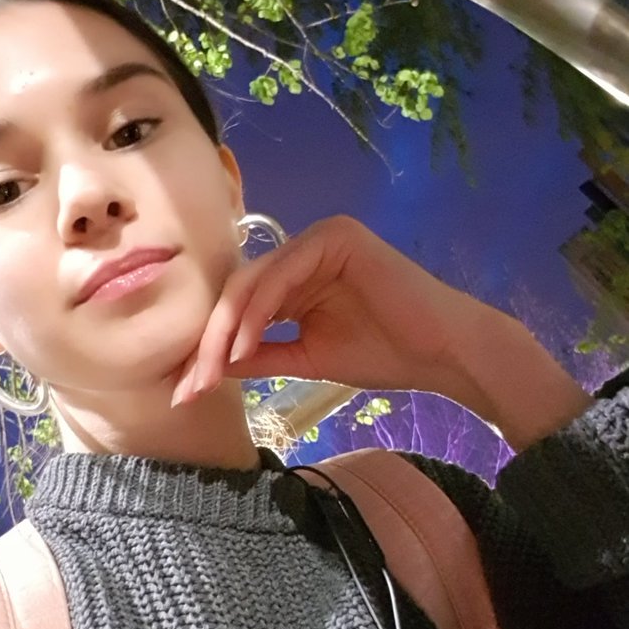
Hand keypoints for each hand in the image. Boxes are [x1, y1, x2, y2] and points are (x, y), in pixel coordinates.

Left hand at [173, 215, 480, 402]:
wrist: (443, 354)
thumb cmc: (385, 354)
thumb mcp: (306, 358)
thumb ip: (260, 355)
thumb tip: (207, 367)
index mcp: (295, 274)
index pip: (239, 306)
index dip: (208, 348)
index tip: (186, 391)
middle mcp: (302, 250)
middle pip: (237, 292)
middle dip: (208, 342)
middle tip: (187, 386)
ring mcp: (318, 238)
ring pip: (252, 283)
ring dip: (225, 331)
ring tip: (210, 374)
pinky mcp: (335, 236)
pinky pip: (281, 275)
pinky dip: (256, 313)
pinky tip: (242, 347)